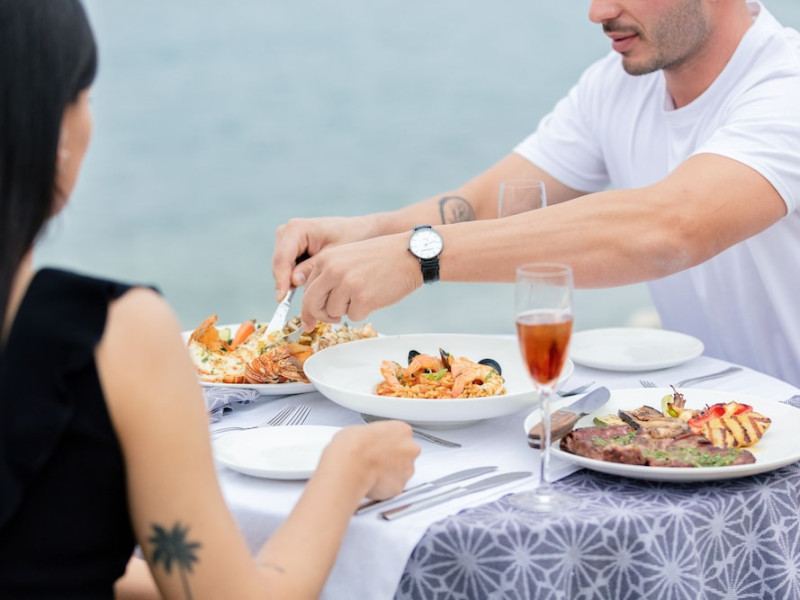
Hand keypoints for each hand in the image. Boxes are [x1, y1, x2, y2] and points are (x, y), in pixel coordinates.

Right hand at [272, 216, 367, 301]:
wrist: (358, 230)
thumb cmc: (350, 238)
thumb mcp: (334, 255)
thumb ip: (312, 268)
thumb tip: (293, 281)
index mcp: (296, 229)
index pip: (282, 258)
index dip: (281, 279)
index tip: (281, 298)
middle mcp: (287, 232)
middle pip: (279, 265)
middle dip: (289, 283)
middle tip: (310, 299)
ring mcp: (286, 241)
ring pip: (282, 269)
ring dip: (295, 281)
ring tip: (319, 284)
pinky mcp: (290, 249)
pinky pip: (288, 269)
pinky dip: (298, 277)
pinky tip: (315, 279)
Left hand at [299, 233, 420, 329]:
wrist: (410, 254)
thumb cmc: (381, 257)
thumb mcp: (347, 258)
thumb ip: (329, 277)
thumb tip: (312, 310)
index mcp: (326, 259)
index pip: (307, 289)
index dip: (310, 308)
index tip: (309, 320)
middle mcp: (332, 270)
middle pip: (312, 304)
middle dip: (321, 315)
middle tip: (333, 318)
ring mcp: (347, 284)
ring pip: (333, 312)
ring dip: (347, 310)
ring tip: (364, 294)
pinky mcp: (362, 298)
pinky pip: (353, 317)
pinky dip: (364, 312)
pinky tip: (375, 296)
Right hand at [330, 421, 419, 500]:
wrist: (352, 463)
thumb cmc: (355, 445)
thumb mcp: (364, 429)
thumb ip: (376, 437)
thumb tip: (370, 442)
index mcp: (402, 430)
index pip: (402, 436)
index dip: (390, 443)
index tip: (382, 447)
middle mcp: (410, 449)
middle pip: (406, 454)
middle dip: (394, 458)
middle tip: (377, 460)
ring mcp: (407, 469)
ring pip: (402, 472)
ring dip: (391, 473)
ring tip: (371, 473)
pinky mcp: (400, 486)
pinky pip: (394, 487)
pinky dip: (385, 487)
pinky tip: (372, 482)